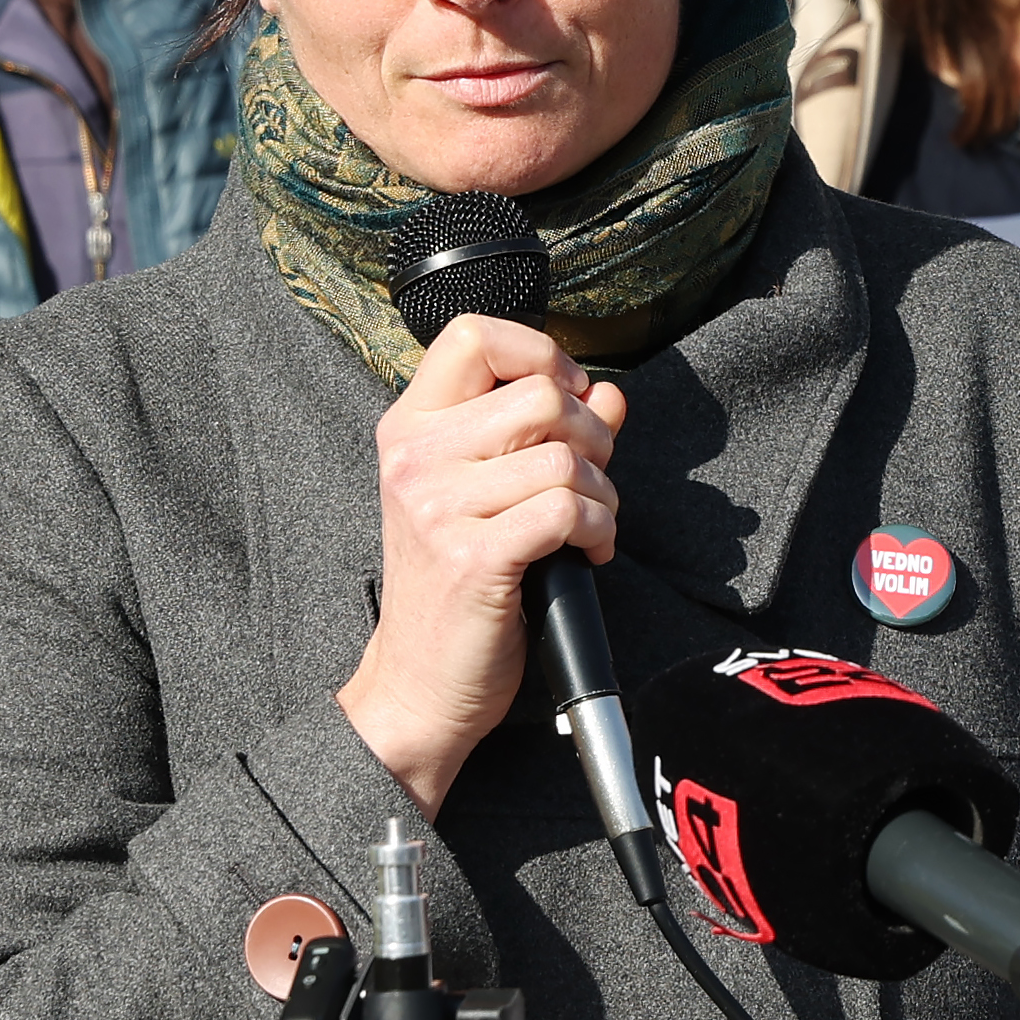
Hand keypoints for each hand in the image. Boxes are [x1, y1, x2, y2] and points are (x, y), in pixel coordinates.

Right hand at [335, 315, 626, 812]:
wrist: (418, 684)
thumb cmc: (456, 588)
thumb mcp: (488, 496)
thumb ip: (547, 436)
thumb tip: (609, 392)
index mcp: (410, 429)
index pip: (475, 335)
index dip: (540, 354)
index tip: (566, 398)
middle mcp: (415, 458)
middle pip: (541, 394)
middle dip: (592, 437)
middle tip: (590, 483)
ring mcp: (439, 507)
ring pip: (566, 458)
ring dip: (603, 495)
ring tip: (590, 528)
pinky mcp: (474, 558)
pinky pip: (569, 511)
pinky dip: (600, 532)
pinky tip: (588, 555)